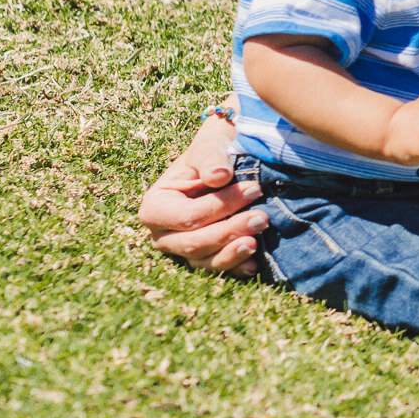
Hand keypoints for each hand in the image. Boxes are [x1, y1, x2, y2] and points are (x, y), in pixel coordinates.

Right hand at [140, 124, 267, 276]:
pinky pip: (217, 269)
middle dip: (228, 232)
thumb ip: (211, 160)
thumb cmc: (211, 155)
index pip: (187, 216)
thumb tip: (219, 176)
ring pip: (204, 261)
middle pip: (193, 243)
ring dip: (231, 254)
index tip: (255, 189)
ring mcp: (181, 249)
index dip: (220, 207)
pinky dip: (235, 268)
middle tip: (262, 218)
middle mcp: (163, 234)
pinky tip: (253, 265)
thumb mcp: (208, 148)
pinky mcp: (203, 257)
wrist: (224, 164)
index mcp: (155, 207)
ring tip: (256, 244)